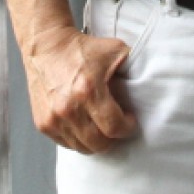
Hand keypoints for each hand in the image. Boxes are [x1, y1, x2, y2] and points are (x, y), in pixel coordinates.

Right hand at [21, 24, 139, 153]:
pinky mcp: (43, 123)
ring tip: (99, 125)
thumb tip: (150, 84)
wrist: (45, 46)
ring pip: (83, 148)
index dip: (127, 127)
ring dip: (95, 140)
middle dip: (113, 138)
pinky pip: (66, 144)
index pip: (115, 128)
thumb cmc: (80, 48)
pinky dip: (77, 138)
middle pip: (100, 144)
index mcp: (88, 90)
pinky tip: (83, 124)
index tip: (129, 119)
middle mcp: (69, 108)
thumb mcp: (114, 50)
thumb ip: (133, 67)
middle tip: (115, 124)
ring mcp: (53, 118)